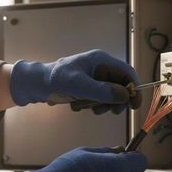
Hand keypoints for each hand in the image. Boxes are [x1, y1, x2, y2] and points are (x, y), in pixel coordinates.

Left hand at [10, 49, 140, 113]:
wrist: (37, 85)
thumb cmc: (56, 81)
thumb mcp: (79, 85)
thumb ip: (102, 91)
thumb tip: (125, 96)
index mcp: (101, 60)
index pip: (126, 72)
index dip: (134, 88)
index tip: (135, 105)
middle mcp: (101, 68)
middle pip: (121, 85)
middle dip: (118, 99)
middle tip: (112, 111)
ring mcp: (96, 78)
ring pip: (112, 94)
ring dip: (105, 105)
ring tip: (93, 110)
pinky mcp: (90, 87)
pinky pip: (101, 98)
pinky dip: (96, 105)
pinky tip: (84, 107)